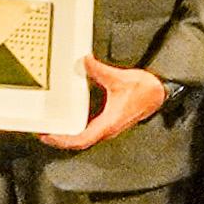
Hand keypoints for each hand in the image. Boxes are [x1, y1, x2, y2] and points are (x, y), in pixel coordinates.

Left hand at [44, 57, 167, 154]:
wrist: (160, 93)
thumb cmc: (145, 90)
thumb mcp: (119, 78)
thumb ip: (99, 70)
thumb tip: (84, 61)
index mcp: (108, 123)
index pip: (81, 139)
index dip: (63, 140)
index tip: (48, 135)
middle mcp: (107, 129)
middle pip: (78, 142)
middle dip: (60, 140)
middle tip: (42, 132)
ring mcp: (108, 127)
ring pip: (83, 138)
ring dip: (67, 136)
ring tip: (51, 128)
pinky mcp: (109, 122)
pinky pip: (89, 130)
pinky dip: (76, 129)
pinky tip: (69, 120)